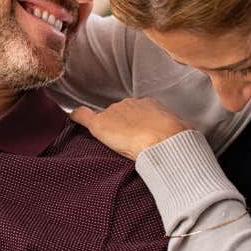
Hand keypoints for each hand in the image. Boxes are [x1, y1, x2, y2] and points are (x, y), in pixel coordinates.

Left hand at [70, 98, 192, 160]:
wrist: (164, 141)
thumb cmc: (176, 140)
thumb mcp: (179, 133)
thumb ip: (171, 133)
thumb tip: (180, 143)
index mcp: (149, 104)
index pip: (136, 113)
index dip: (135, 125)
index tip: (137, 136)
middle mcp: (130, 103)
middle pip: (119, 115)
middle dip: (121, 127)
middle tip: (128, 145)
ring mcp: (114, 112)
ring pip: (106, 120)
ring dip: (108, 131)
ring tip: (114, 147)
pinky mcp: (101, 123)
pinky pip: (83, 116)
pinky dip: (76, 117)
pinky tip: (70, 119)